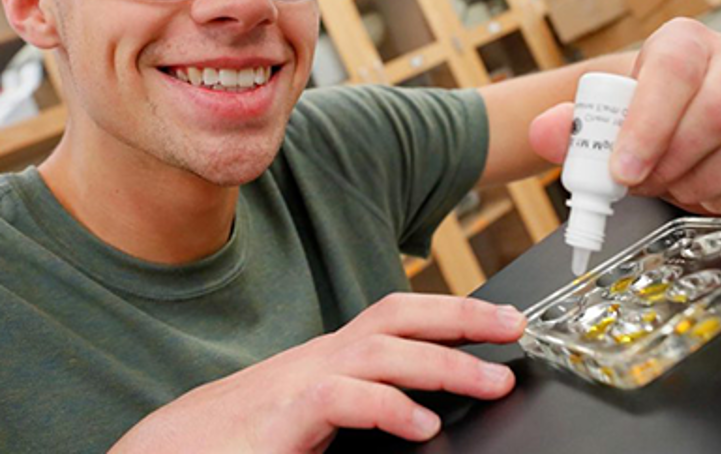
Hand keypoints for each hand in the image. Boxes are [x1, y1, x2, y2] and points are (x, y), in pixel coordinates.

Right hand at [109, 293, 524, 452]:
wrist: (174, 447)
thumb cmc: (250, 433)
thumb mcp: (319, 411)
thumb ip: (366, 402)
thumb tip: (420, 407)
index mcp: (336, 354)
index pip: (399, 315)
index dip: (451, 311)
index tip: (499, 321)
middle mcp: (324, 355)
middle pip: (398, 314)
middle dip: (460, 315)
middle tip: (514, 325)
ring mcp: (303, 379)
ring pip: (380, 350)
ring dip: (441, 360)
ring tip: (491, 379)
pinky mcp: (284, 415)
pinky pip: (342, 398)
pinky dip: (387, 408)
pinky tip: (423, 427)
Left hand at [530, 18, 720, 214]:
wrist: (680, 109)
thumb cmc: (643, 107)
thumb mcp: (604, 108)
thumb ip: (570, 123)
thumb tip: (543, 134)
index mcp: (684, 43)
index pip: (673, 71)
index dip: (646, 126)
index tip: (622, 169)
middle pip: (714, 114)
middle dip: (666, 164)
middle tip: (637, 183)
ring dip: (693, 185)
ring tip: (662, 185)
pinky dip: (719, 197)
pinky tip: (693, 188)